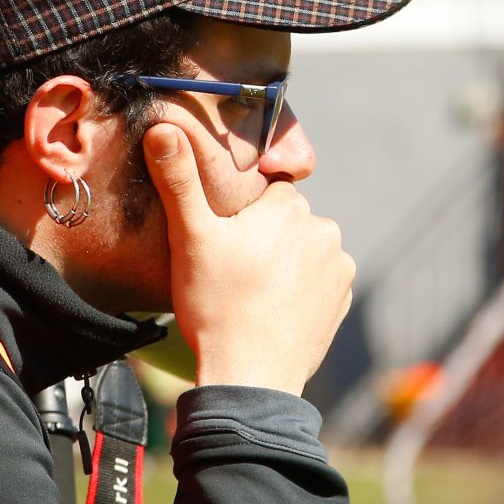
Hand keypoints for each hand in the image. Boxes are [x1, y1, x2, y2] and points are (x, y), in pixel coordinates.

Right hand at [142, 122, 352, 394]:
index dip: (239, 215)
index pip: (264, 192)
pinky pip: (318, 282)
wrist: (249, 376)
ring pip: (302, 250)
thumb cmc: (216, 305)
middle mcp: (324, 230)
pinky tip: (272, 308)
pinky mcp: (342, 301)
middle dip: (263, 238)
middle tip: (231, 271)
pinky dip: (299, 290)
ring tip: (250, 293)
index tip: (223, 243)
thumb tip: (161, 127)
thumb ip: (178, 180)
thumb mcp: (189, 238)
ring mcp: (339, 268)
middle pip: (285, 221)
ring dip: (283, 263)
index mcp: (290, 207)